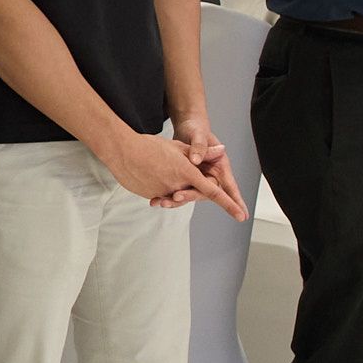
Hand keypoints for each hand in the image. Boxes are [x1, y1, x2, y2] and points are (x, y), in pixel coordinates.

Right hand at [96, 123, 238, 213]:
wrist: (122, 150)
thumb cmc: (151, 146)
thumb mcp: (179, 147)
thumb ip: (202, 152)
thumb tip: (222, 150)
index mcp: (188, 173)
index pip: (213, 192)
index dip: (229, 204)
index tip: (241, 216)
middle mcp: (177, 186)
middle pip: (191, 193)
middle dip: (188, 189)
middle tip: (179, 178)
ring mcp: (163, 193)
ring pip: (174, 195)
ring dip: (173, 188)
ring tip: (161, 171)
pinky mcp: (150, 196)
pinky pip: (161, 196)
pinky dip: (161, 189)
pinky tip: (152, 175)